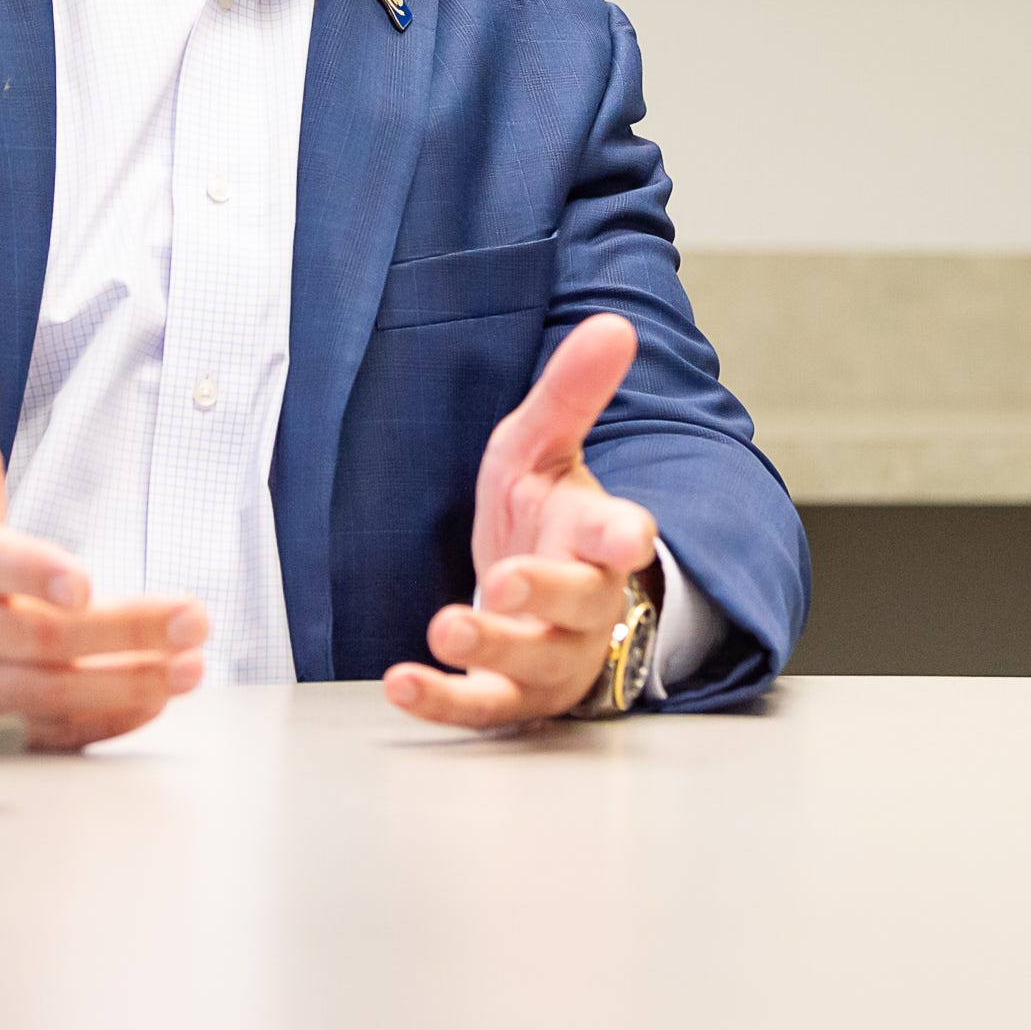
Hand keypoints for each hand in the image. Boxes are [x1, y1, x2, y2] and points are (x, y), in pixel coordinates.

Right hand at [0, 316, 206, 748]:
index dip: (32, 574)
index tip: (79, 580)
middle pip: (43, 638)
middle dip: (124, 633)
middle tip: (193, 619)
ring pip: (49, 695)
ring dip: (126, 684)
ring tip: (191, 667)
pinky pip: (44, 735)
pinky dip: (100, 724)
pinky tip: (154, 702)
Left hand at [385, 313, 659, 728]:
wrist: (538, 602)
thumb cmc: (544, 517)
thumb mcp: (544, 448)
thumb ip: (571, 393)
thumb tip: (614, 323)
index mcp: (597, 539)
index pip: (621, 537)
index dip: (624, 537)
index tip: (629, 537)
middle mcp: (586, 605)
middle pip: (578, 603)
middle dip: (543, 592)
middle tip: (502, 581)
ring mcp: (550, 658)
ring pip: (530, 663)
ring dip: (489, 646)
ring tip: (444, 627)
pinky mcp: (510, 696)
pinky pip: (481, 706)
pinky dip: (442, 698)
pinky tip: (401, 682)